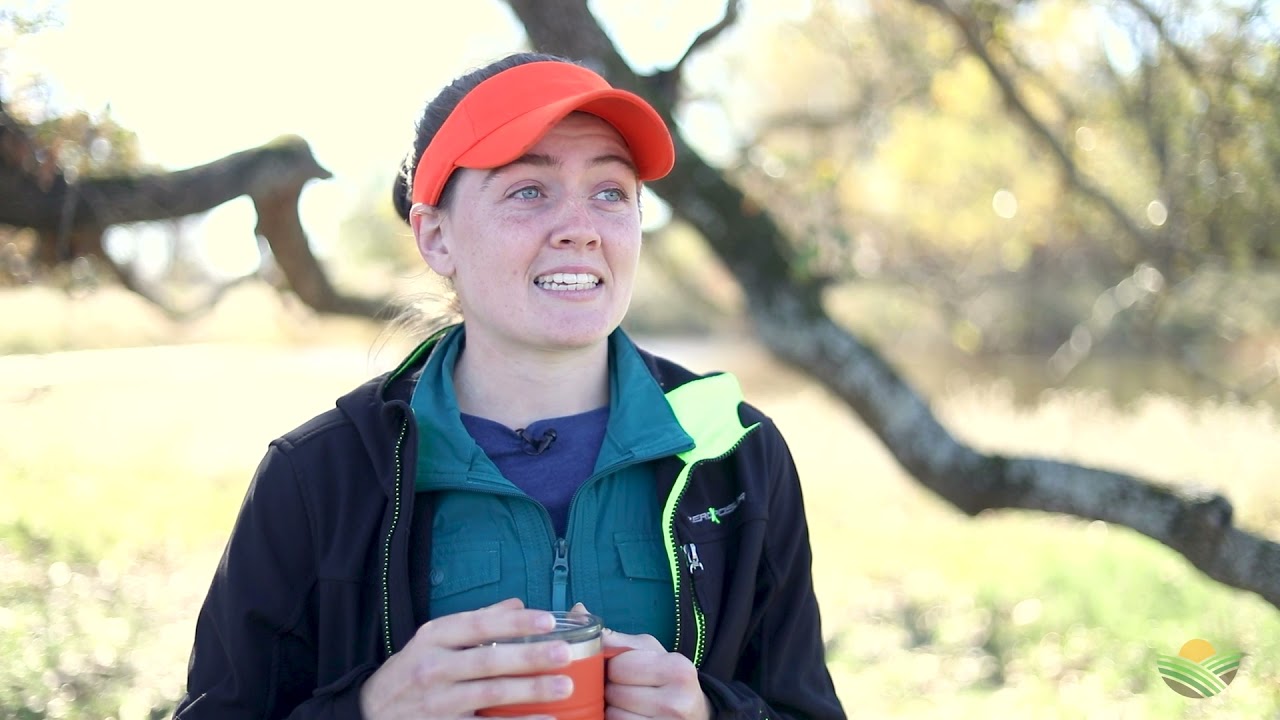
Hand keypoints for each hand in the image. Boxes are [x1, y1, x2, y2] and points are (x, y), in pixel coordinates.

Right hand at [359, 598, 573, 718]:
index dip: (514, 623)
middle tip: (564, 653)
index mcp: (433, 637)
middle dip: (529, 657)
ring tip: (564, 685)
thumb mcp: (434, 639)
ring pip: (490, 695)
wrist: (371, 711)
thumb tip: (517, 604)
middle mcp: (432, 668)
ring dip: (530, 691)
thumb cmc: (412, 670)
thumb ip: (476, 621)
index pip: (478, 625)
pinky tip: (546, 719)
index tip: (548, 620)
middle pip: (487, 661)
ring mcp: (437, 703)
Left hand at [570, 603, 711, 719]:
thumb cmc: (666, 678)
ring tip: (624, 703)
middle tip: (621, 688)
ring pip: (614, 715)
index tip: (621, 669)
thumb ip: (614, 637)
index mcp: (676, 668)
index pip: (620, 667)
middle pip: (615, 693)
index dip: (612, 668)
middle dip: (610, 689)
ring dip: (611, 709)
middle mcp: (676, 700)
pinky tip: (626, 715)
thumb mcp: (649, 652)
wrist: (695, 713)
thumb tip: (578, 611)